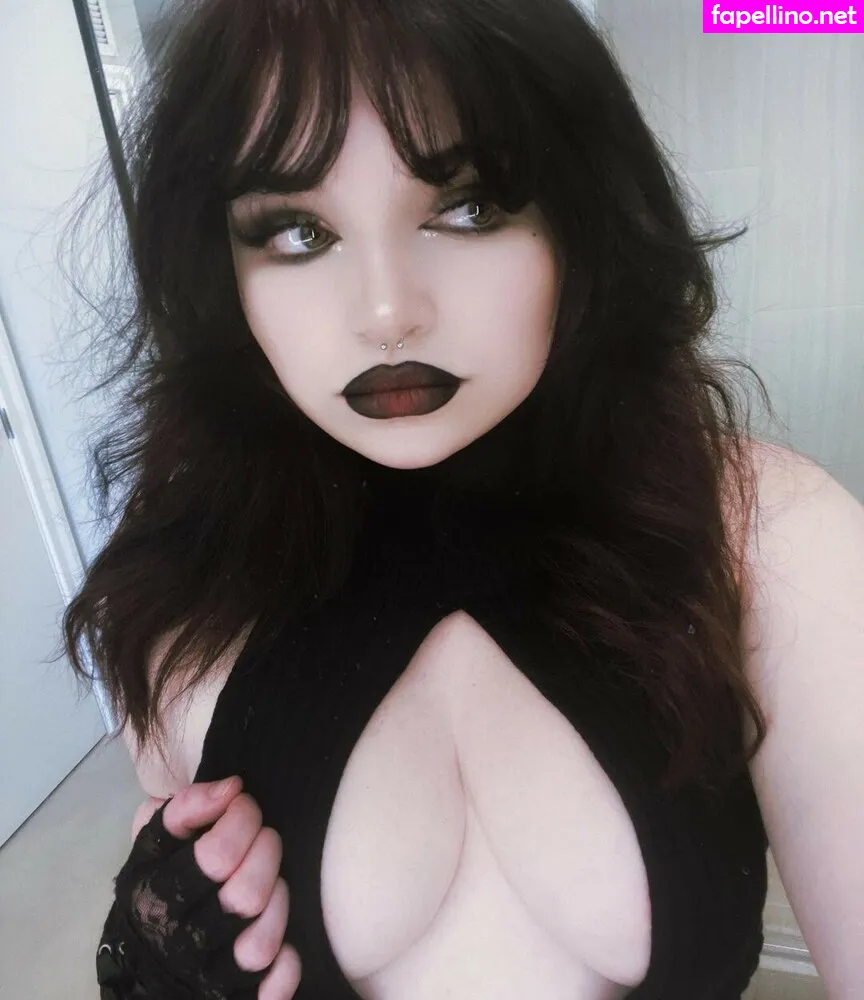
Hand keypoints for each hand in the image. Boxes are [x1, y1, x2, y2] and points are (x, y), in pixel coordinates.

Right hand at [129, 778, 300, 999]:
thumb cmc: (158, 889)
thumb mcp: (154, 845)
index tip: (243, 804)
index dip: (242, 818)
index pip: (216, 856)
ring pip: (261, 945)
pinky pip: (275, 988)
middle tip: (265, 837)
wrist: (140, 968)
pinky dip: (287, 964)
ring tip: (274, 883)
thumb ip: (185, 808)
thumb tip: (231, 787)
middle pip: (246, 897)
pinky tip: (285, 941)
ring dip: (278, 903)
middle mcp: (178, 943)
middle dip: (267, 853)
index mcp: (154, 897)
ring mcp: (207, 979)